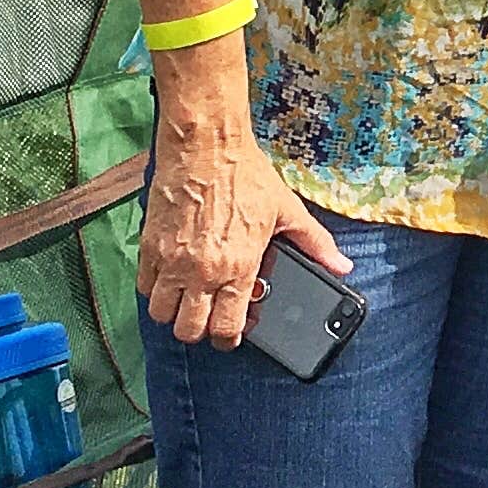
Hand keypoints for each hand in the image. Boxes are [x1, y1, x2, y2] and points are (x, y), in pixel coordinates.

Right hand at [139, 123, 349, 346]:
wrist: (206, 148)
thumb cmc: (247, 176)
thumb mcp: (288, 211)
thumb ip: (316, 244)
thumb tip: (342, 266)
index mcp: (238, 267)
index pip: (226, 328)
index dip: (228, 339)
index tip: (230, 335)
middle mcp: (202, 271)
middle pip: (189, 329)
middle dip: (199, 331)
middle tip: (208, 318)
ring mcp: (172, 261)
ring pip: (162, 314)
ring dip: (174, 313)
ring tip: (188, 299)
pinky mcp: (150, 247)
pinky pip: (144, 287)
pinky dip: (155, 289)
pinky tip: (170, 278)